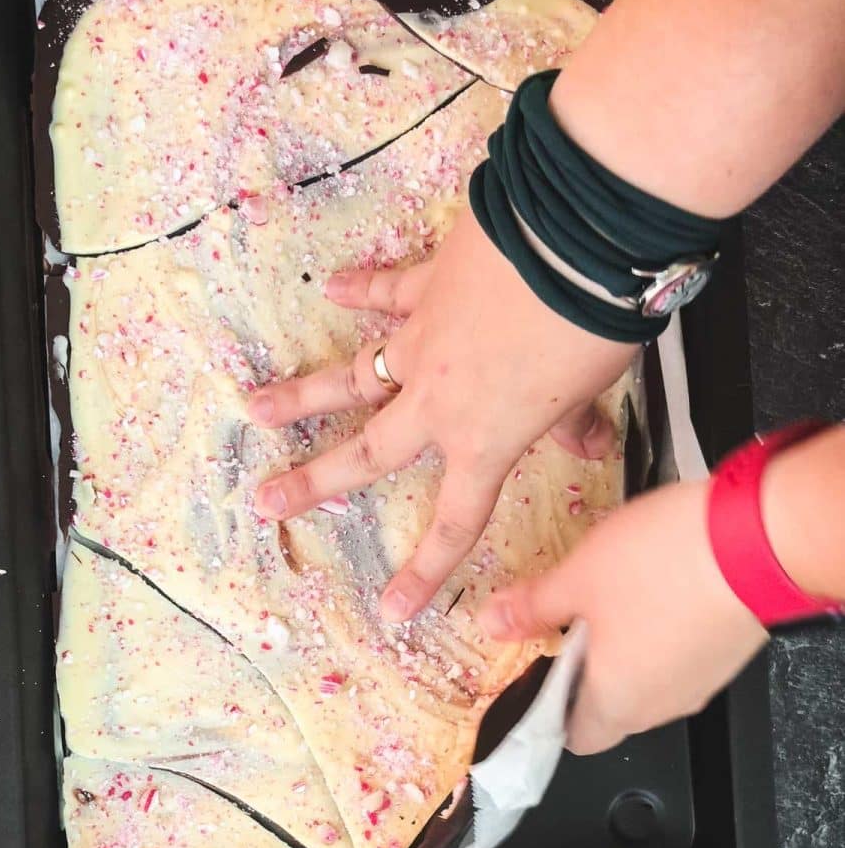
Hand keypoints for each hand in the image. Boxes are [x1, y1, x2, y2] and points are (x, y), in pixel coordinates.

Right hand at [250, 209, 635, 621]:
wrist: (577, 238)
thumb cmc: (592, 326)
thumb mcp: (589, 392)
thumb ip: (575, 426)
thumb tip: (588, 447)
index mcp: (485, 440)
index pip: (453, 521)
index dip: (424, 570)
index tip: (393, 608)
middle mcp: (440, 400)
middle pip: (368, 450)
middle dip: (314, 480)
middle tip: (266, 500)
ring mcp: (424, 341)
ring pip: (353, 376)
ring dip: (303, 395)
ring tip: (255, 407)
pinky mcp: (428, 286)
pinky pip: (385, 292)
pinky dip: (358, 290)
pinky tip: (327, 288)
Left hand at [478, 480, 767, 754]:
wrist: (758, 536)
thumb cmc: (665, 565)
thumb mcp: (577, 578)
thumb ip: (532, 608)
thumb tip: (492, 623)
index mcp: (615, 703)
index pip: (573, 739)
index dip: (548, 713)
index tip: (534, 675)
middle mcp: (661, 705)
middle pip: (608, 709)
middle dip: (581, 672)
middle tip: (566, 625)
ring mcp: (700, 681)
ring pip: (645, 681)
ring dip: (621, 650)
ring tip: (606, 598)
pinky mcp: (726, 652)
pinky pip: (679, 658)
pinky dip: (658, 635)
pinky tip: (651, 589)